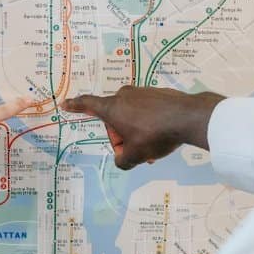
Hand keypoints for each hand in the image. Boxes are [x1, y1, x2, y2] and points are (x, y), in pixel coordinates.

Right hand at [63, 86, 223, 169]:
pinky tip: (163, 135)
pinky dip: (150, 124)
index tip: (65, 104)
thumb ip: (122, 161)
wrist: (188, 117)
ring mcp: (142, 93)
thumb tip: (122, 159)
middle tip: (136, 152)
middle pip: (114, 119)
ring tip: (152, 148)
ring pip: (132, 116)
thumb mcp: (135, 156)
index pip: (89, 105)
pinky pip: (147, 111)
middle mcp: (125, 96)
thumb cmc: (155, 135)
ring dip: (137, 133)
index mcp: (113, 108)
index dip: (76, 106)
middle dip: (122, 137)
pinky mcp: (158, 94)